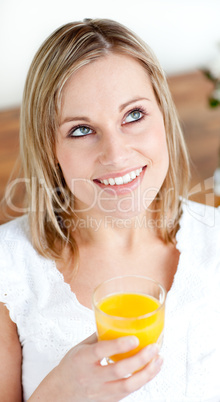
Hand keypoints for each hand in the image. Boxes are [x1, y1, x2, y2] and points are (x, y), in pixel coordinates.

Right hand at [29, 333, 162, 400]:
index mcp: (82, 359)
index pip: (101, 351)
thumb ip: (100, 337)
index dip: (119, 345)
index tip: (135, 338)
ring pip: (128, 386)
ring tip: (159, 359)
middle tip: (154, 347)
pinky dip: (143, 380)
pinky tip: (151, 370)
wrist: (60, 393)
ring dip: (147, 372)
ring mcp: (101, 391)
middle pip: (119, 370)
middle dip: (140, 359)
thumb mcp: (80, 348)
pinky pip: (129, 392)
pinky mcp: (109, 400)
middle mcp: (91, 377)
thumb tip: (119, 321)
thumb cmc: (71, 367)